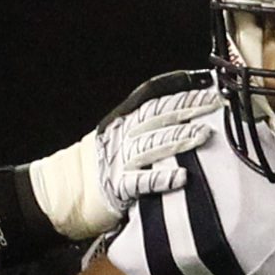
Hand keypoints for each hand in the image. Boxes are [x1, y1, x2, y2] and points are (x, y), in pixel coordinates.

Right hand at [25, 78, 226, 239]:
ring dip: (181, 138)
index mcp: (121, 121)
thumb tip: (177, 120)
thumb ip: (139, 130)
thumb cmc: (90, 169)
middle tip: (217, 103)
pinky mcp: (118, 189)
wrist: (56, 194)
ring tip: (205, 134)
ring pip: (154, 144)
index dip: (178, 86)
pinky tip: (183, 177)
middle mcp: (122, 136)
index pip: (152, 96)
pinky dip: (163, 178)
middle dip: (190, 107)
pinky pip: (142, 182)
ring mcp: (119, 162)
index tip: (204, 80)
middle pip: (159, 116)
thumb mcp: (112, 139)